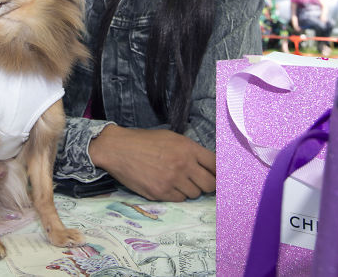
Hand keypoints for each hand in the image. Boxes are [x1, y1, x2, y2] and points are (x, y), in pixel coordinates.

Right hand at [89, 126, 214, 201]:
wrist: (118, 149)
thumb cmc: (144, 141)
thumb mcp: (171, 138)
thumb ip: (190, 150)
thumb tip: (208, 166)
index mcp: (187, 148)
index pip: (216, 165)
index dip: (219, 172)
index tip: (219, 176)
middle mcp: (183, 164)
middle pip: (210, 184)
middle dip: (207, 184)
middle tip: (200, 182)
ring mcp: (172, 180)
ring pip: (194, 194)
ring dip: (190, 189)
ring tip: (177, 180)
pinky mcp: (160, 192)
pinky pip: (179, 199)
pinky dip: (176, 194)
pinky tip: (167, 185)